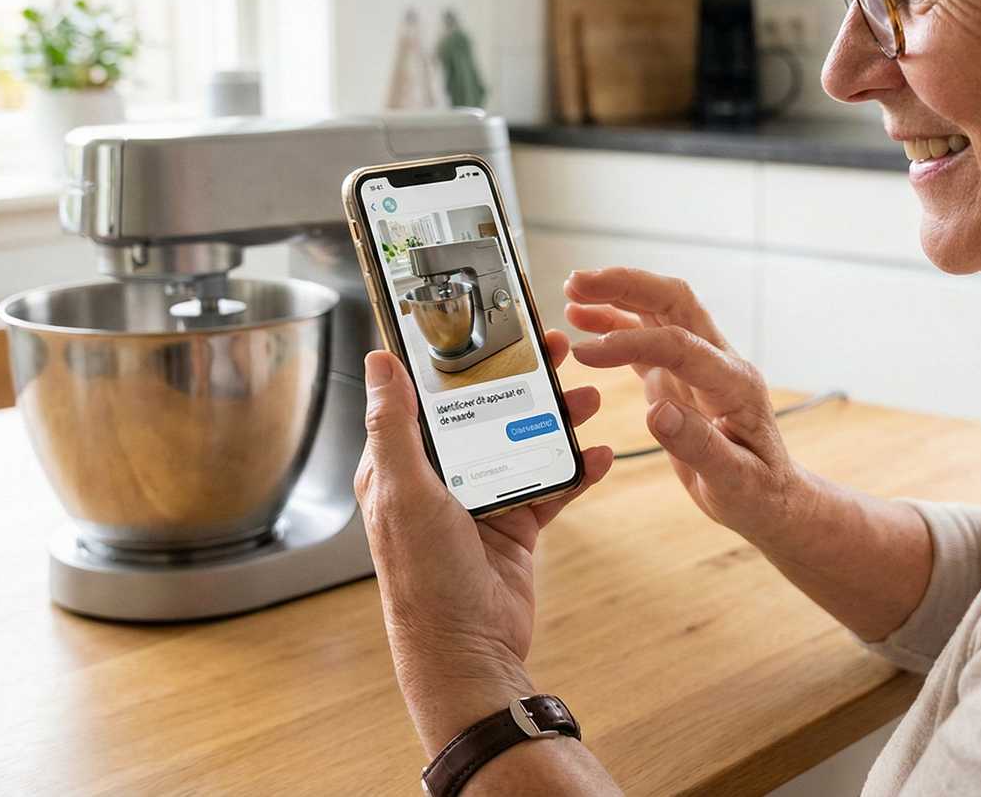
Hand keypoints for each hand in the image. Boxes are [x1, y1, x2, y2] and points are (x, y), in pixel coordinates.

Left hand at [353, 329, 614, 756]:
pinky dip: (577, 469)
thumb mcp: (404, 491)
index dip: (461, 359)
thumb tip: (379, 360)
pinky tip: (600, 453)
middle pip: (486, 412)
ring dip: (557, 419)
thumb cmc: (425, 578)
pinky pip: (551, 487)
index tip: (494, 328)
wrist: (467, 651)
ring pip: (524, 442)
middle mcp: (441, 480)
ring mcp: (482, 502)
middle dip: (524, 380)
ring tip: (589, 397)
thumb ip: (395, 425)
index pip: (429, 396)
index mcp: (401, 465)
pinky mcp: (516, 527)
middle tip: (558, 350)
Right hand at [564, 268, 802, 545]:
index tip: (585, 354)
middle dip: (625, 285)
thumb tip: (657, 413)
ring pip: (660, 309)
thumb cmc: (757, 492)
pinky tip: (583, 320)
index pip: (679, 345)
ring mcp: (700, 365)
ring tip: (571, 292)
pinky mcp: (681, 375)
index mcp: (735, 384)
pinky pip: (648, 336)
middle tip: (575, 284)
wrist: (770, 497)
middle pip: (674, 301)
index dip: (630, 343)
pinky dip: (615, 322)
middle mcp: (719, 362)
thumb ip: (699, 446)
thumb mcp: (734, 482)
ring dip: (617, 294)